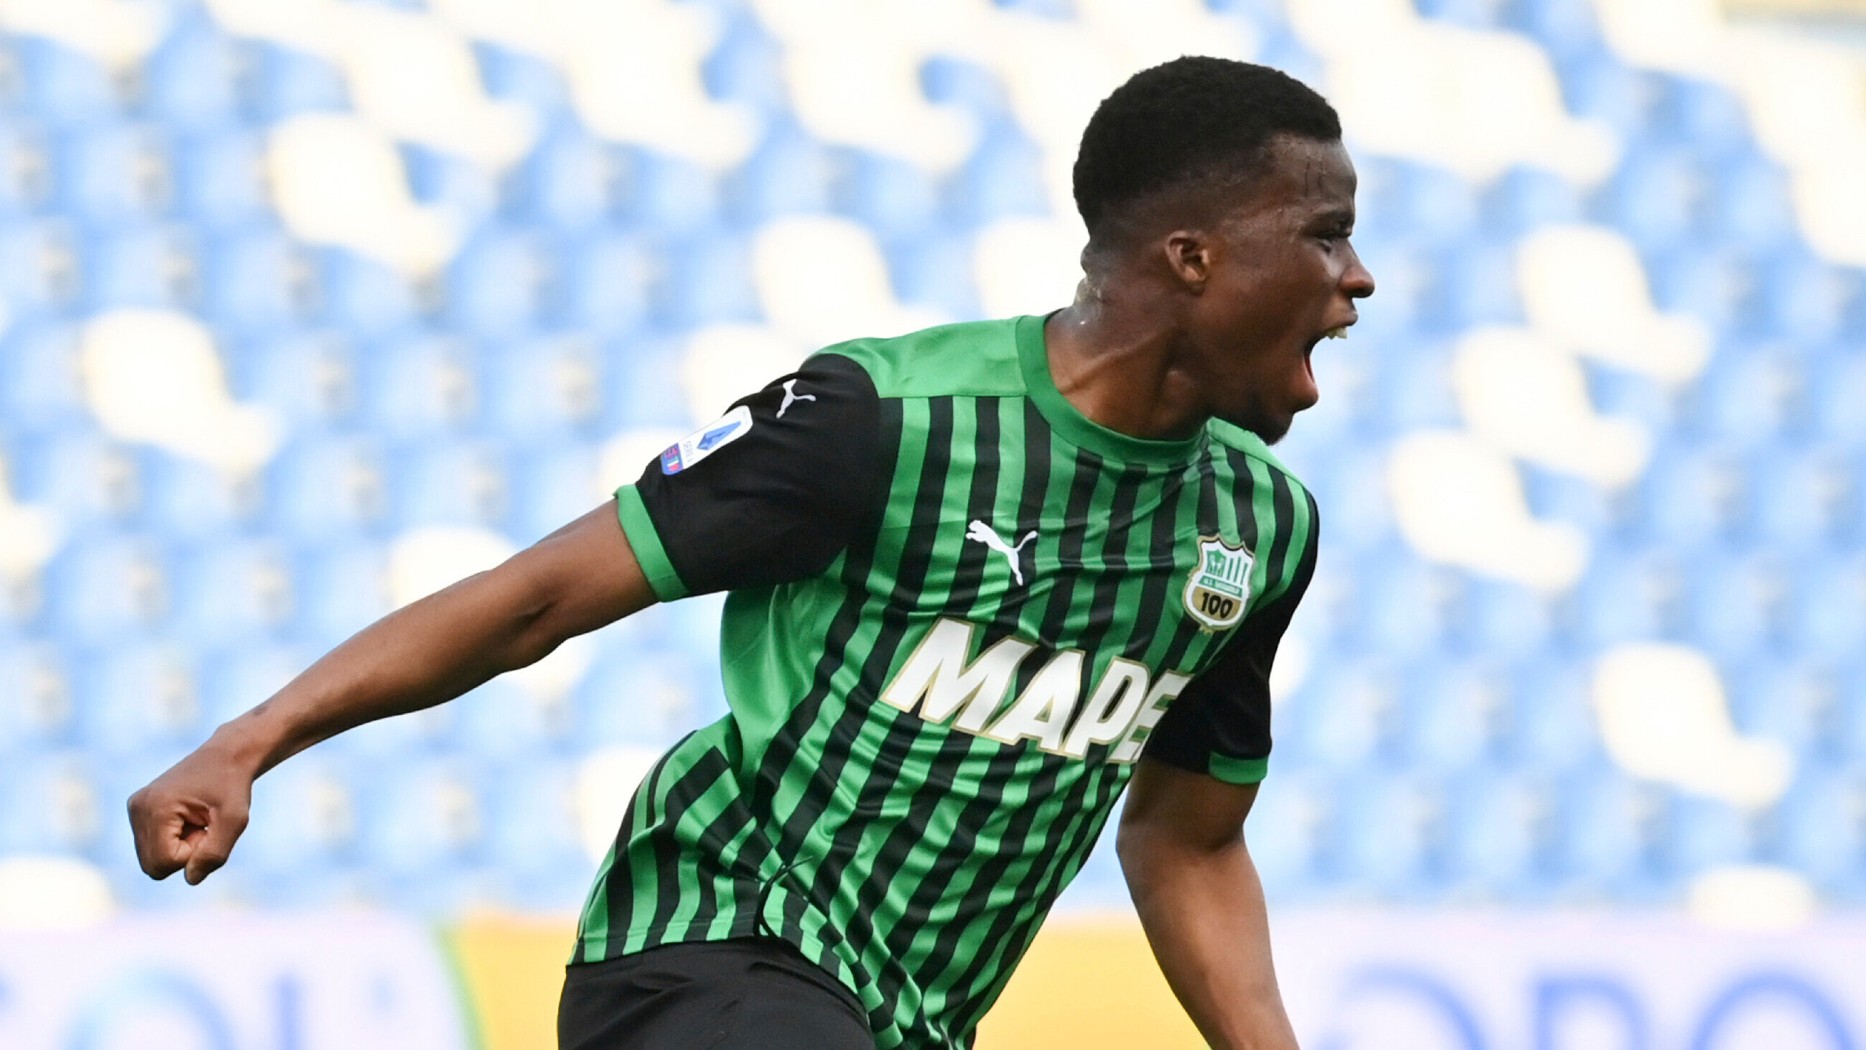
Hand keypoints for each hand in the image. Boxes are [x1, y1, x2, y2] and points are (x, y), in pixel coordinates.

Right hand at [127, 742, 254, 884]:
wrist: (226, 756)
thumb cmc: (233, 786)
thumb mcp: (234, 820)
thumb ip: (214, 854)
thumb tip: (190, 879)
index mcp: (155, 808)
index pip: (164, 863)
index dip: (193, 854)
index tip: (208, 828)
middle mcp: (137, 808)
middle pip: (153, 866)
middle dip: (184, 854)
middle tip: (203, 826)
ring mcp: (135, 809)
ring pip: (152, 859)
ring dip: (179, 848)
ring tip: (196, 821)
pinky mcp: (138, 810)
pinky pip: (152, 847)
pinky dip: (173, 840)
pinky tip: (188, 818)